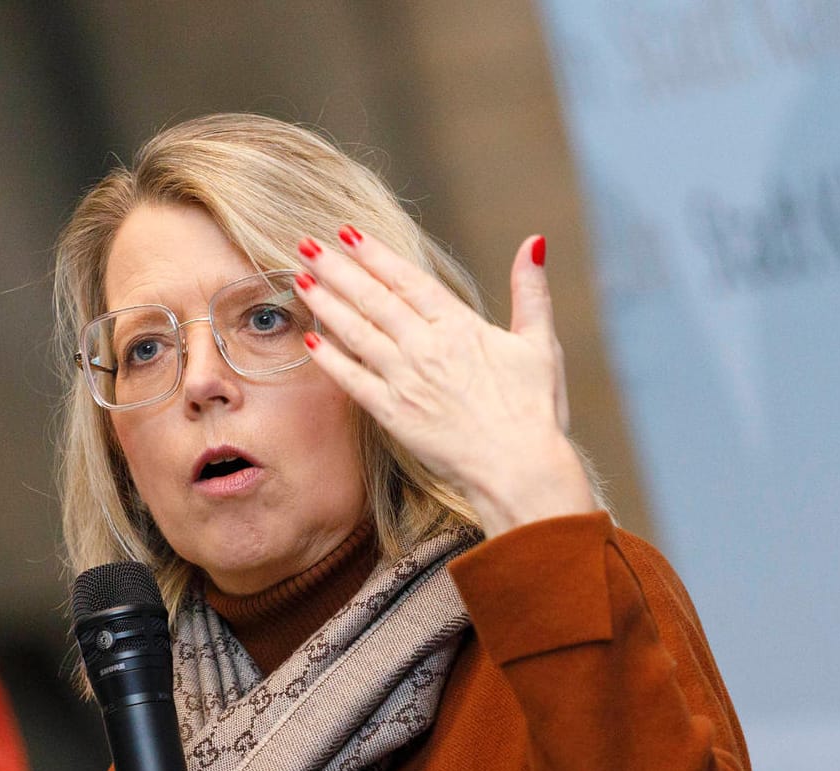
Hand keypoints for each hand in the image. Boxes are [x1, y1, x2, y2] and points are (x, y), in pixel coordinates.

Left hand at [295, 230, 595, 536]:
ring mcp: (406, 381)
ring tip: (300, 280)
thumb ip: (531, 291)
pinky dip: (330, 359)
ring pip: (356, 333)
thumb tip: (535, 242)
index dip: (374, 254)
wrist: (519, 469)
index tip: (346, 233)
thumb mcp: (539, 343)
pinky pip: (353, 381)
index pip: (407, 280)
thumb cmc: (534, 410)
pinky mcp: (393, 414)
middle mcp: (426, 348)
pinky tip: (311, 340)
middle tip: (306, 245)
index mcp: (460, 326)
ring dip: (326, 304)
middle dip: (337, 269)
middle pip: (373, 299)